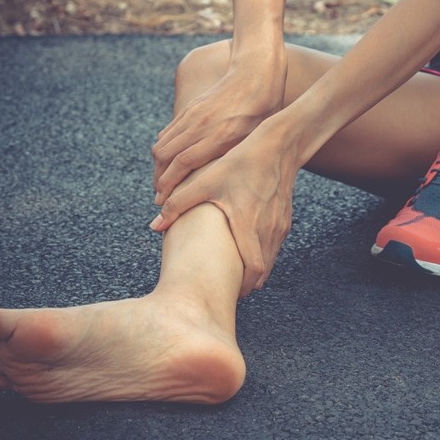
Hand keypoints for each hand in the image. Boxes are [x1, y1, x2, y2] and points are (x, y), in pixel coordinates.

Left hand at [149, 126, 297, 297]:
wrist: (277, 148)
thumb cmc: (239, 163)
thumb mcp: (205, 180)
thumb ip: (178, 203)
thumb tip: (155, 225)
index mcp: (248, 224)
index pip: (253, 267)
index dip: (243, 284)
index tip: (230, 291)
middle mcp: (267, 230)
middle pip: (263, 271)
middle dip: (247, 284)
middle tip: (229, 289)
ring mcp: (279, 227)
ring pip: (270, 261)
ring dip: (256, 272)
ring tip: (237, 276)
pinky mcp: (285, 222)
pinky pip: (274, 248)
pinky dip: (263, 257)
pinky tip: (248, 254)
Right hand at [151, 62, 284, 205]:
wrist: (256, 73)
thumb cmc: (264, 110)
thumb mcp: (256, 138)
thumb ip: (237, 158)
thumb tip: (224, 182)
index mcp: (219, 136)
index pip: (183, 163)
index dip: (169, 184)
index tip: (163, 201)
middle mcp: (200, 125)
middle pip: (165, 156)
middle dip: (159, 180)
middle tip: (160, 198)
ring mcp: (192, 115)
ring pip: (162, 144)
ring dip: (158, 166)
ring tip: (161, 184)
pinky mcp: (190, 108)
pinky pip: (167, 132)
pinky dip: (162, 149)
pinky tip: (166, 162)